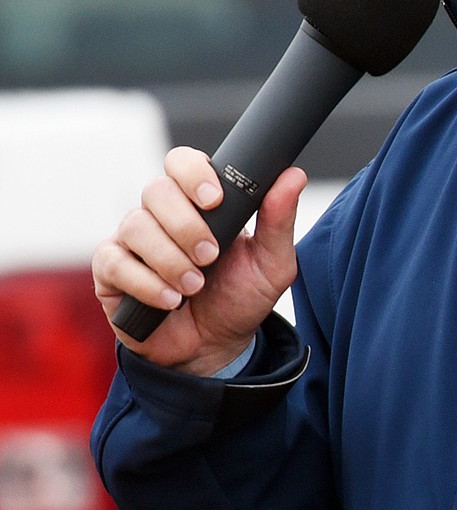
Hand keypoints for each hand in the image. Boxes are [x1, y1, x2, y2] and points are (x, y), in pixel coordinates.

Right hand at [92, 146, 307, 374]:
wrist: (215, 347)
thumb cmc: (240, 298)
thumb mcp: (271, 263)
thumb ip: (279, 220)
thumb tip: (292, 176)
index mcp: (197, 201)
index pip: (182, 163)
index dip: (193, 174)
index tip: (214, 201)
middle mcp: (161, 214)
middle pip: (156, 190)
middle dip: (186, 225)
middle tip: (211, 257)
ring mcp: (132, 240)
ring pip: (136, 226)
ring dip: (170, 259)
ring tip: (194, 286)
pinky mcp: (111, 271)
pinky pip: (114, 262)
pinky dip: (146, 283)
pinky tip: (170, 300)